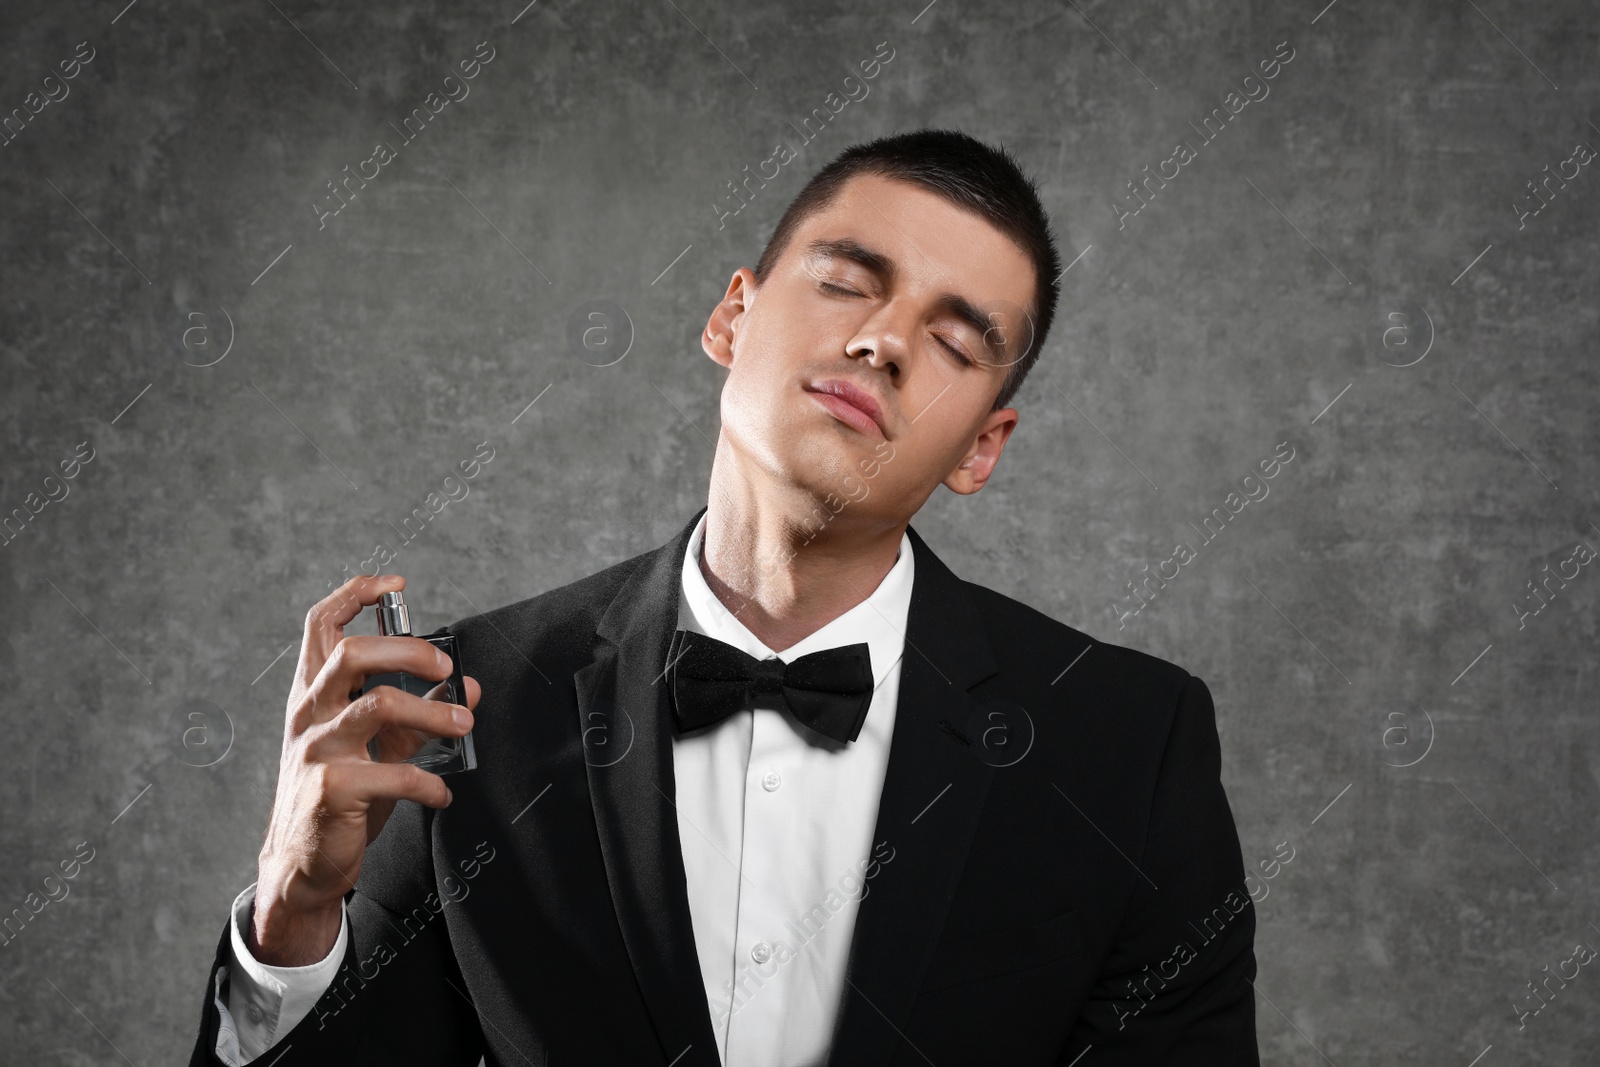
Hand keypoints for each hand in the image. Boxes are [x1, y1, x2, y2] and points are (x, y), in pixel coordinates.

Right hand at [249, 574, 480, 965]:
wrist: (302, 863)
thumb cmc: (339, 795)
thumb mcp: (379, 747)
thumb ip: (420, 715)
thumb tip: (469, 689)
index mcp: (315, 694)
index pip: (320, 626)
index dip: (354, 595)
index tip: (395, 584)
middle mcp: (310, 714)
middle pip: (349, 654)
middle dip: (407, 650)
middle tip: (445, 667)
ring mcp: (317, 751)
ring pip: (376, 706)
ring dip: (431, 713)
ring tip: (463, 726)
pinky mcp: (331, 790)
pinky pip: (392, 773)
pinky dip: (429, 783)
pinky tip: (442, 794)